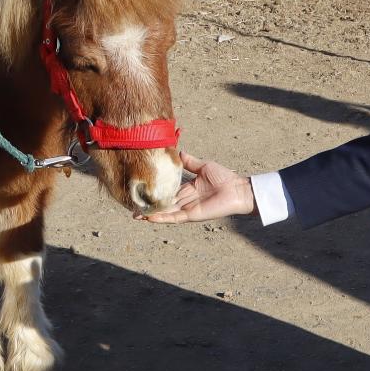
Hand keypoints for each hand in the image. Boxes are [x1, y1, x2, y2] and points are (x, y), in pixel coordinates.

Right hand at [138, 150, 254, 222]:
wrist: (237, 189)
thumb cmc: (224, 178)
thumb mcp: (203, 166)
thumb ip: (190, 162)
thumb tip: (179, 151)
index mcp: (188, 189)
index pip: (168, 192)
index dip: (155, 192)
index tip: (142, 191)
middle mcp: (185, 200)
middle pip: (163, 204)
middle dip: (149, 207)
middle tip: (132, 207)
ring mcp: (187, 209)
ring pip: (165, 213)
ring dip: (151, 214)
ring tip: (135, 216)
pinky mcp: (191, 215)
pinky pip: (174, 218)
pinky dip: (162, 218)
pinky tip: (149, 218)